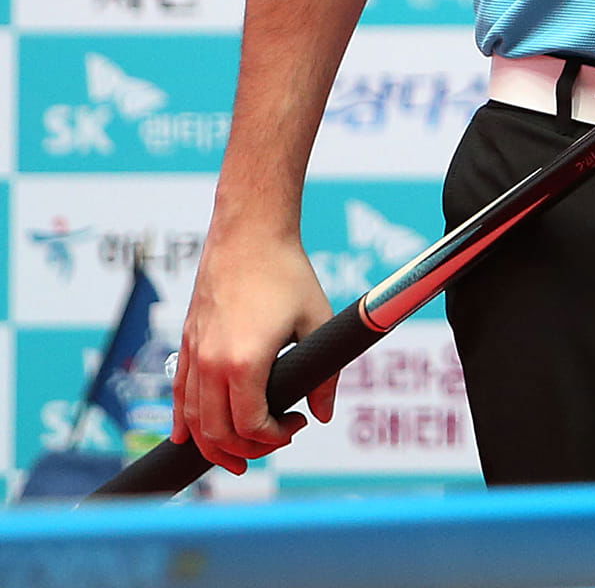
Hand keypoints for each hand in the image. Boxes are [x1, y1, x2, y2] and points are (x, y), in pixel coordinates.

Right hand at [172, 233, 336, 475]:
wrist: (250, 231)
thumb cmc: (286, 272)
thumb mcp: (317, 320)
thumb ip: (323, 373)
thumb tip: (324, 413)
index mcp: (243, 363)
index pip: (251, 426)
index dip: (275, 437)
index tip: (298, 424)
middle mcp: (210, 364)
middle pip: (218, 433)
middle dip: (248, 448)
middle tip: (275, 440)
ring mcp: (194, 353)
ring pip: (194, 421)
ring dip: (213, 445)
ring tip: (238, 455)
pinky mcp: (186, 341)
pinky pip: (179, 394)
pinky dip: (183, 422)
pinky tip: (187, 439)